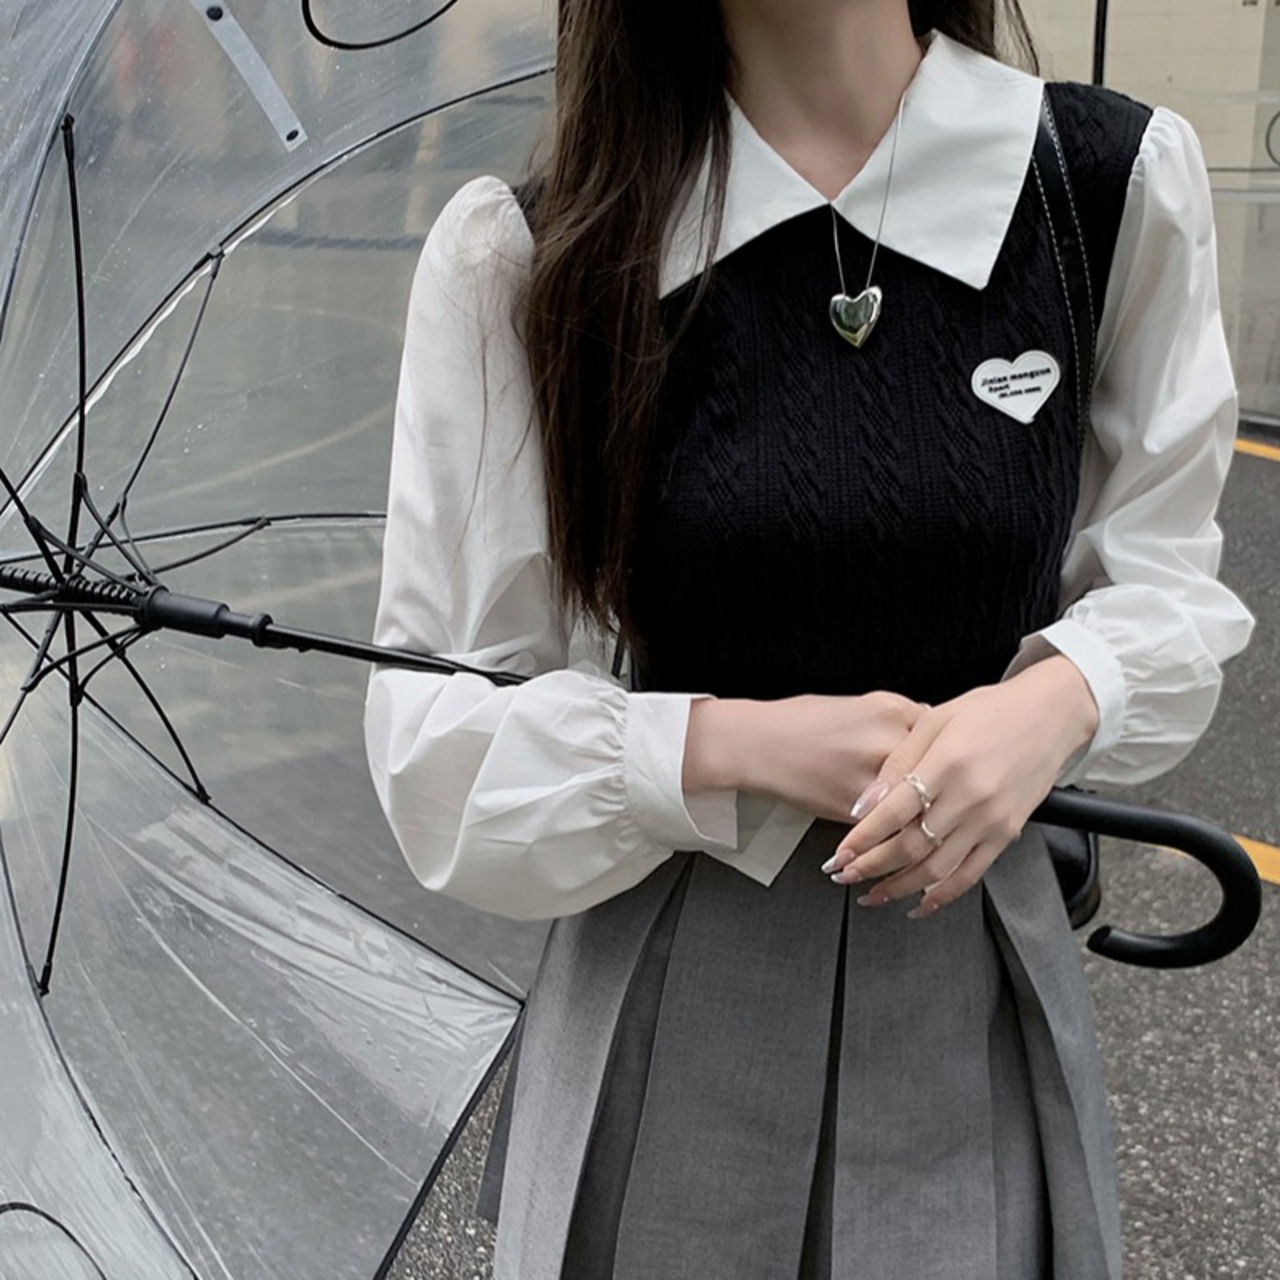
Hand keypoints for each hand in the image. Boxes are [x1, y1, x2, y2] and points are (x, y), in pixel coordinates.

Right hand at [683, 691, 925, 822]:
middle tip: (934, 788)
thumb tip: (925, 737)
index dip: (940, 748)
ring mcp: (874, 779)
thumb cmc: (800, 723)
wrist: (758, 746)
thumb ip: (895, 719)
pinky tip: (891, 823)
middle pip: (935, 769)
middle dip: (935, 781)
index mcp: (889, 709)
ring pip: (918, 802)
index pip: (937, 733)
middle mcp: (886, 743)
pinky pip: (892, 823)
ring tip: (920, 813)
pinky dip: (895, 826)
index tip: (941, 756)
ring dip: (921, 810)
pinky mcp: (859, 812)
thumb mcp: (855, 705)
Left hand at [822, 657, 1098, 915]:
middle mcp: (970, 798)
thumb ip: (899, 762)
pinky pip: (971, 874)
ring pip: (937, 869)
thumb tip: (866, 802)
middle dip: (872, 867)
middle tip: (844, 875)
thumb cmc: (991, 711)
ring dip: (899, 887)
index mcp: (948, 764)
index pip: (895, 812)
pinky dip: (943, 895)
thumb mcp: (936, 720)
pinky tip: (919, 904)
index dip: (864, 838)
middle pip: (912, 846)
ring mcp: (991, 821)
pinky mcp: (1006, 834)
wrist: (1049, 715)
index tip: (840, 853)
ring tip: (871, 894)